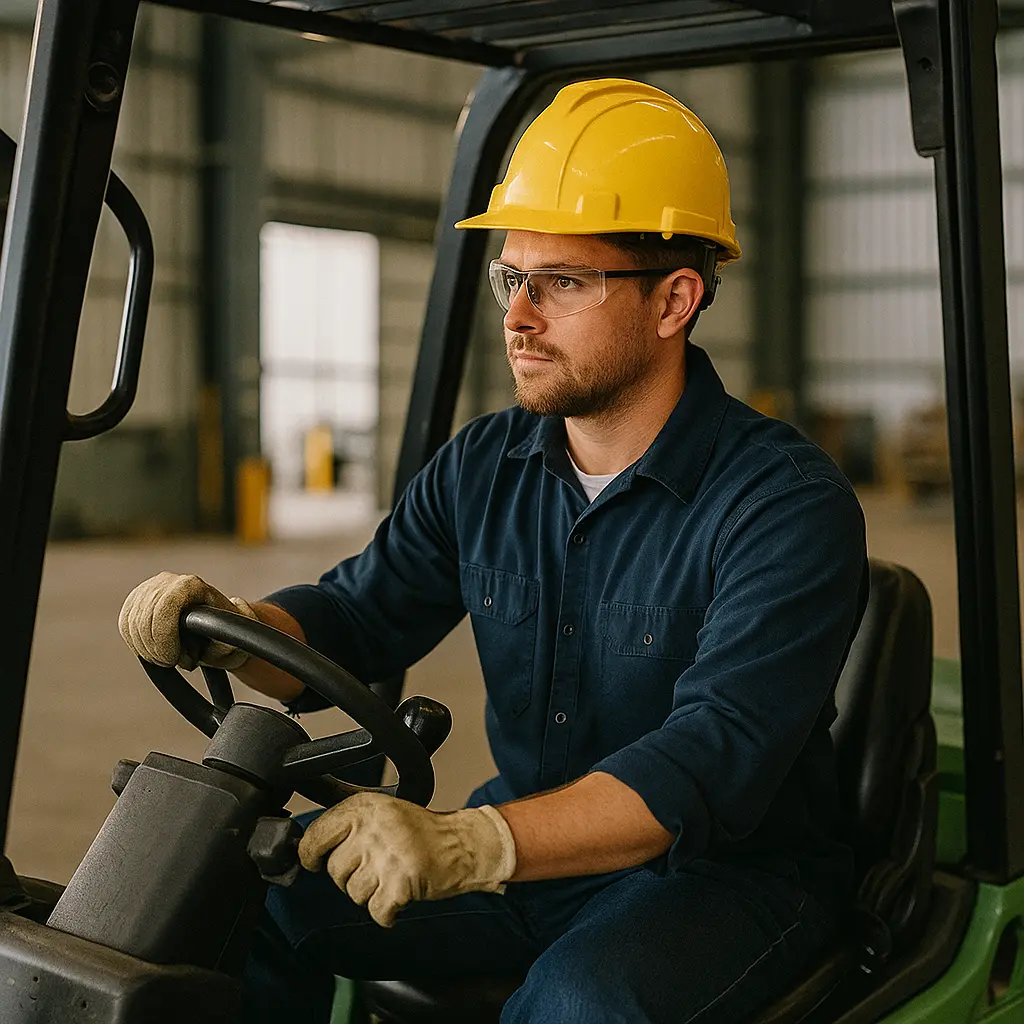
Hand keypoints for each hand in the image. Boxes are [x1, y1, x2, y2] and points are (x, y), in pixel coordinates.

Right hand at [118, 571, 257, 670]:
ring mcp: (150, 587)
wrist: (218, 628)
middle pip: (144, 618)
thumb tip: (227, 622)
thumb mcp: (236, 639)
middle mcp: (168, 580)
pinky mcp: (136, 600)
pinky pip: (125, 625)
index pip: (165, 607)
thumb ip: (231, 635)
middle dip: (156, 649)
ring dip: (147, 648)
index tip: (174, 659)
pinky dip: (136, 643)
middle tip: (172, 662)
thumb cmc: (228, 635)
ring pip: (131, 623)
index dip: (164, 638)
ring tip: (168, 657)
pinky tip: (154, 651)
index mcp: (192, 585)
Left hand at [298, 793, 517, 927]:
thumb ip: (346, 824)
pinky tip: (400, 895)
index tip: (316, 862)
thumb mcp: (381, 811)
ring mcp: (387, 855)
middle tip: (377, 866)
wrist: (463, 844)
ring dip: (371, 894)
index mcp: (364, 807)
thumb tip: (303, 847)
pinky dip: (387, 912)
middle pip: (334, 871)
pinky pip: (376, 912)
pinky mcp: (401, 881)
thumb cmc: (420, 832)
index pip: (315, 836)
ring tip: (392, 876)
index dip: (311, 856)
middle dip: (352, 878)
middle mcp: (372, 827)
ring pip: (353, 894)